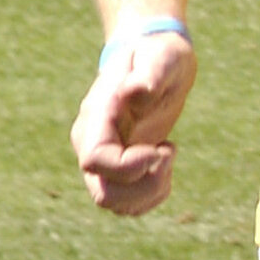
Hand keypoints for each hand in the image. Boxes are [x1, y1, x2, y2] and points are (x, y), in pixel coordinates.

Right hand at [73, 26, 193, 215]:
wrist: (155, 61)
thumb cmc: (158, 56)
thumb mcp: (160, 58)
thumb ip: (148, 73)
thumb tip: (134, 91)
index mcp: (95, 118)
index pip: (95, 161)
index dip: (130, 167)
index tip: (163, 147)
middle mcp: (90, 143)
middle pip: (103, 194)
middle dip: (145, 186)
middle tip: (168, 150)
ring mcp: (102, 160)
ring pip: (114, 204)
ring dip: (151, 191)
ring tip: (167, 154)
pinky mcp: (118, 170)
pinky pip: (127, 204)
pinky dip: (153, 195)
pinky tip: (165, 164)